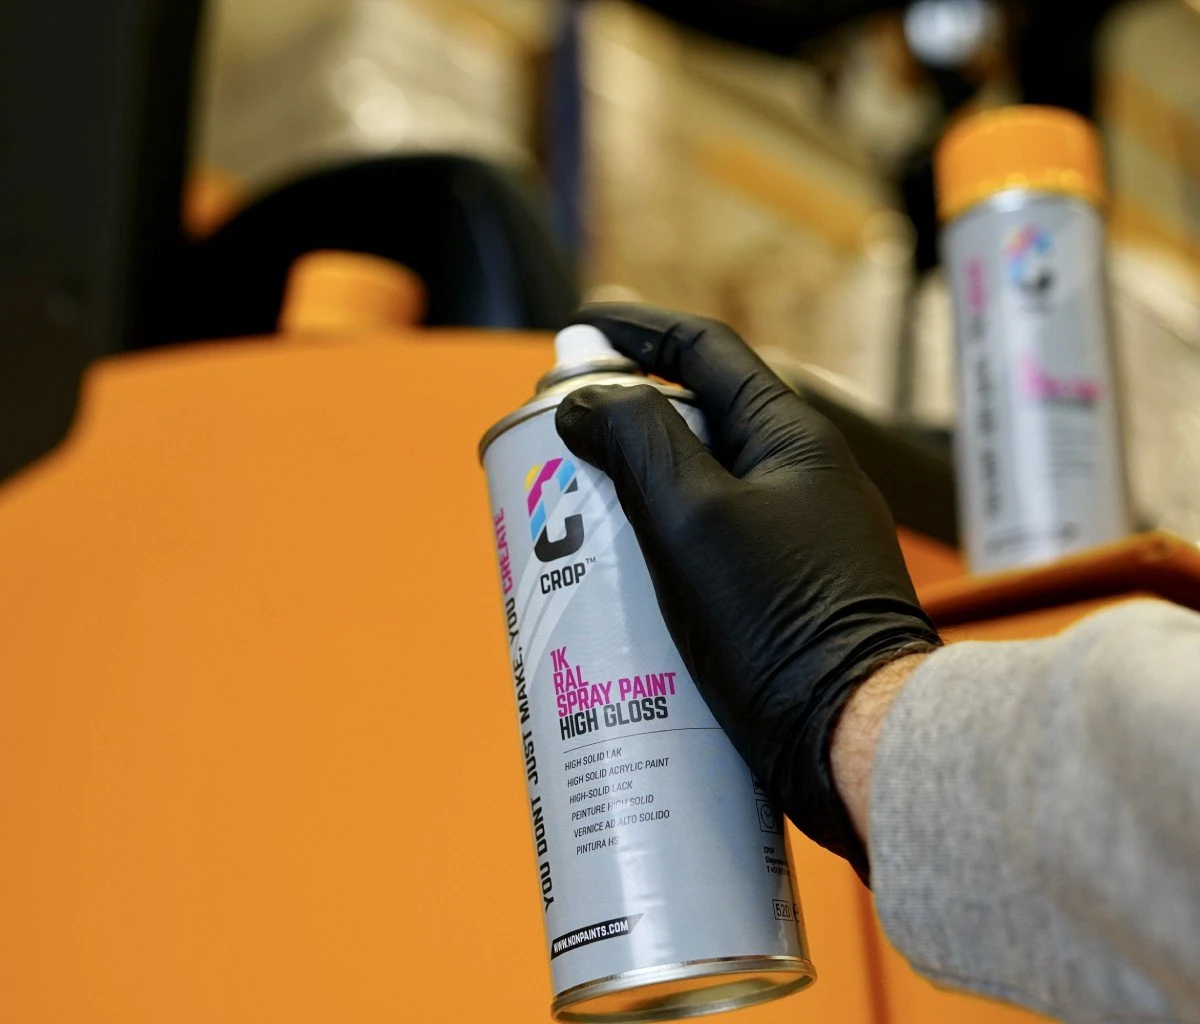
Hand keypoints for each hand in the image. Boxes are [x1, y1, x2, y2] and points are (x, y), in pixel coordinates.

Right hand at [554, 304, 939, 880]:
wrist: (856, 738)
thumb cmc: (780, 623)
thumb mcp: (694, 518)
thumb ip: (637, 444)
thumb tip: (586, 399)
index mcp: (791, 438)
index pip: (705, 351)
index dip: (637, 332)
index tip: (580, 331)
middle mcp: (802, 477)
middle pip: (697, 423)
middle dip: (624, 425)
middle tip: (561, 444)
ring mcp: (800, 537)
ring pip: (701, 490)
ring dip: (638, 492)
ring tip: (576, 518)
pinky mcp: (788, 593)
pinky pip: (712, 546)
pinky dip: (662, 546)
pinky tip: (624, 582)